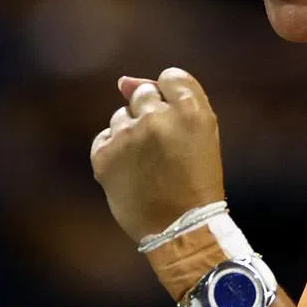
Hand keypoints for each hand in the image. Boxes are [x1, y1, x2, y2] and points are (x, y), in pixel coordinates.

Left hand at [90, 67, 225, 243]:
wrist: (181, 229)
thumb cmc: (196, 180)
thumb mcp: (202, 134)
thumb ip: (173, 98)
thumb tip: (122, 81)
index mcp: (191, 111)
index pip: (171, 77)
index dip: (171, 98)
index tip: (176, 121)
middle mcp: (157, 117)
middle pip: (142, 93)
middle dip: (149, 115)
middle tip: (163, 150)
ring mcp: (128, 136)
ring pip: (120, 117)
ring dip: (131, 135)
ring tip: (148, 167)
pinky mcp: (104, 155)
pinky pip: (104, 139)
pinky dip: (114, 153)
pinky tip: (131, 174)